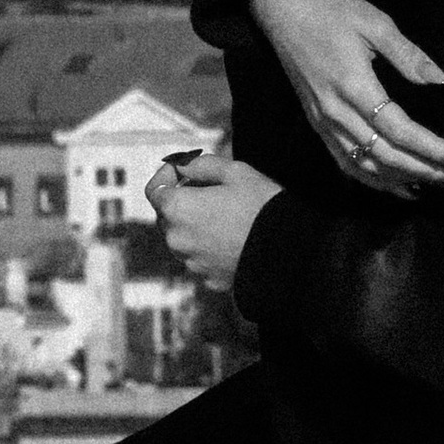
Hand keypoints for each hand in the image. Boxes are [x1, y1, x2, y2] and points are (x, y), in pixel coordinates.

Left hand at [147, 150, 280, 283]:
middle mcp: (177, 238)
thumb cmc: (262, 207)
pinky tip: (234, 238)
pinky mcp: (208, 278)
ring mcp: (191, 262)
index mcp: (177, 208)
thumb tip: (181, 166)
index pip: (154, 190)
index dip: (167, 177)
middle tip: (213, 190)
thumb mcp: (235, 171)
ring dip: (196, 225)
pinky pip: (201, 257)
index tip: (184, 172)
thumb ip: (200, 164)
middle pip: (167, 215)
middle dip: (183, 201)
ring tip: (227, 216)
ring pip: (183, 238)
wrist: (289, 253)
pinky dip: (210, 247)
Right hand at [251, 0, 443, 197]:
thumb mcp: (375, 21)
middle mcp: (336, 113)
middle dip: (427, 172)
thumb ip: (407, 54)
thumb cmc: (329, 7)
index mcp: (353, 86)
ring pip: (365, 166)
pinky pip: (346, 163)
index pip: (399, 130)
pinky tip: (399, 186)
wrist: (280, 5)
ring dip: (404, 180)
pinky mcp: (317, 123)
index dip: (432, 149)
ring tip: (439, 185)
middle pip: (386, 156)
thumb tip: (438, 81)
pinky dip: (374, 180)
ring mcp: (323, 122)